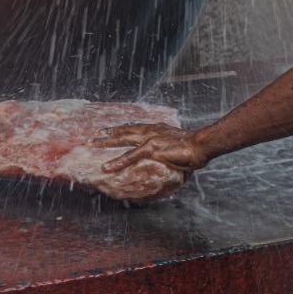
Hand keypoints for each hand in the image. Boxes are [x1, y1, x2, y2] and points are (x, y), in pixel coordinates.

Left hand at [94, 123, 209, 174]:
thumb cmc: (195, 148)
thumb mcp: (179, 146)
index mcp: (157, 129)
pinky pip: (129, 156)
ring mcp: (149, 138)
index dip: (121, 129)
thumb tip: (169, 160)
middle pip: (124, 130)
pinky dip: (117, 161)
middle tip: (94, 135)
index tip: (110, 130)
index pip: (134, 127)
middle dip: (108, 133)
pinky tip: (106, 166)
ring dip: (105, 142)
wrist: (202, 145)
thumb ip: (170, 151)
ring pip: (122, 139)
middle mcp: (150, 130)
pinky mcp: (151, 149)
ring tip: (91, 144)